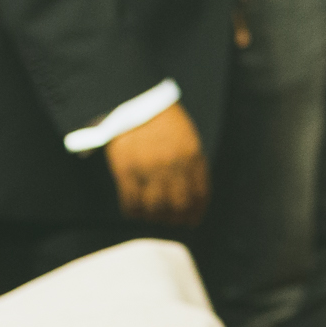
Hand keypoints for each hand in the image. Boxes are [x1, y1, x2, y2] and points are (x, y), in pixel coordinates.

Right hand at [106, 102, 208, 226]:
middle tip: (174, 223)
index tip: (193, 220)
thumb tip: (195, 198)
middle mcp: (172, 165)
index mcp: (192, 156)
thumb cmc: (167, 124)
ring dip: (156, 219)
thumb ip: (193, 166)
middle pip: (178, 206)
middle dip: (178, 220)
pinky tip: (138, 212)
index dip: (197, 212)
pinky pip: (131, 203)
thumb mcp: (189, 140)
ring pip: (155, 209)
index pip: (200, 194)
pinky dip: (135, 213)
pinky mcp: (126, 171)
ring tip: (156, 218)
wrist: (138, 103)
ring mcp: (148, 169)